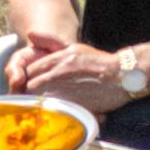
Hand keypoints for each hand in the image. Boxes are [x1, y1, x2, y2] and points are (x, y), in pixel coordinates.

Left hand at [11, 36, 128, 105]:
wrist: (122, 75)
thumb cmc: (98, 61)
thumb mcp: (74, 47)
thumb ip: (51, 42)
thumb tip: (30, 34)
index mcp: (59, 58)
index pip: (30, 70)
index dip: (28, 79)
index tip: (29, 85)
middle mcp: (60, 73)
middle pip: (31, 87)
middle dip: (29, 93)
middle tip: (30, 99)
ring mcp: (67, 90)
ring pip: (41, 99)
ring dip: (38, 103)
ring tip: (40, 108)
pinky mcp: (75, 104)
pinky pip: (56, 110)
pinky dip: (52, 112)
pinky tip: (54, 114)